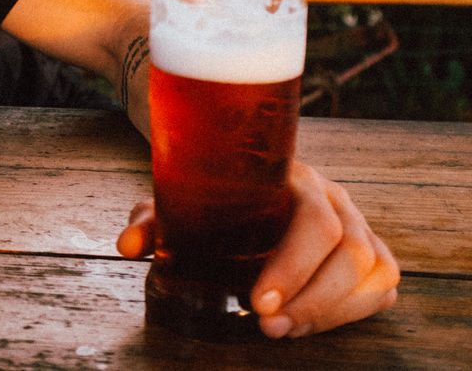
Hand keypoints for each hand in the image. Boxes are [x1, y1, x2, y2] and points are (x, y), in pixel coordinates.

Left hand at [117, 160, 399, 337]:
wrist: (239, 176)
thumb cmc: (211, 194)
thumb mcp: (180, 202)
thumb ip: (154, 222)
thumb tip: (126, 246)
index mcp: (293, 176)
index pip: (313, 219)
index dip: (293, 264)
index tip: (257, 301)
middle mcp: (334, 197)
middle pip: (351, 251)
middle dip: (312, 298)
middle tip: (266, 326)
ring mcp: (358, 223)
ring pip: (373, 270)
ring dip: (331, 310)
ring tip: (283, 330)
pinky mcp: (369, 252)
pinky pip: (381, 285)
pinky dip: (354, 311)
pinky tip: (310, 323)